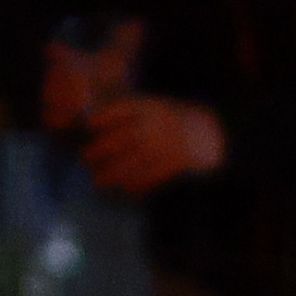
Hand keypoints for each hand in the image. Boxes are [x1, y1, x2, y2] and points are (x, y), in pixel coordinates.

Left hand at [73, 92, 233, 199]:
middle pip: (122, 138)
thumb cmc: (170, 122)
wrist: (210, 133)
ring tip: (98, 180)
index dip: (103, 117)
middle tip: (84, 158)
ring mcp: (168, 144)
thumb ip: (129, 115)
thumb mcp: (153, 107)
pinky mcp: (178, 162)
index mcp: (151, 107)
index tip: (89, 126)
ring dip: (113, 173)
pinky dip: (137, 184)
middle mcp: (158, 124)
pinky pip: (153, 175)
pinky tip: (126, 188)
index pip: (123, 109)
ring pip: (134, 161)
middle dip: (99, 149)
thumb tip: (91, 126)